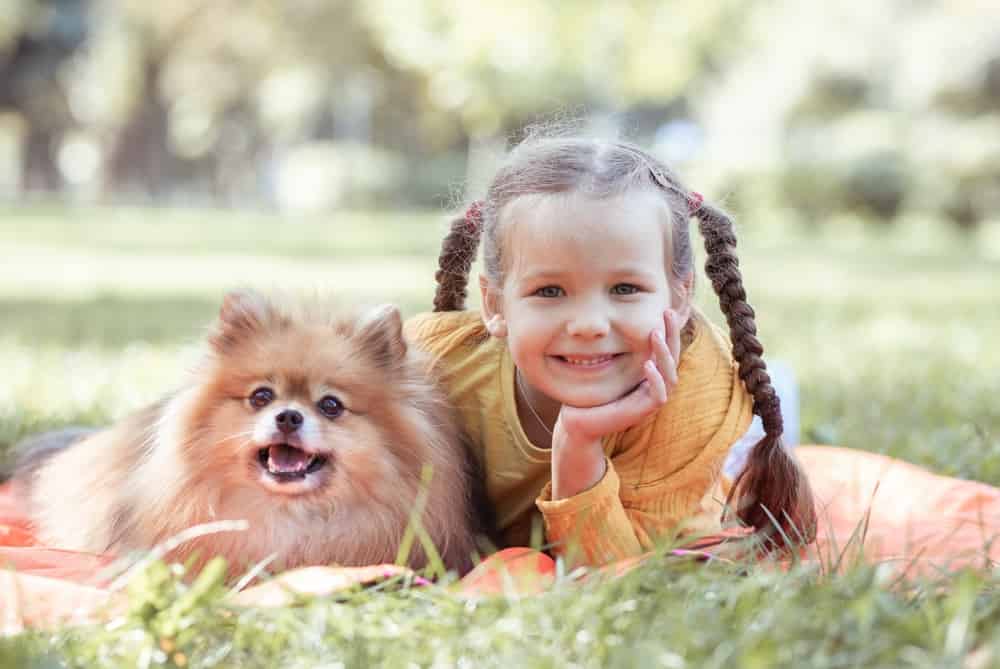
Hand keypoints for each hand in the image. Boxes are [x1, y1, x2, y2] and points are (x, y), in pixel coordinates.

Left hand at [550, 309, 683, 498]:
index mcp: (648, 374)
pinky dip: (655, 379)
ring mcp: (650, 399)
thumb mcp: (603, 365)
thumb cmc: (589, 393)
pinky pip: (658, 395)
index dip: (668, 330)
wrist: (578, 422)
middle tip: (667, 312)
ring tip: (654, 334)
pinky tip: (648, 364)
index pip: (666, 349)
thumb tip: (609, 319)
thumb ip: (613, 347)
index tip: (664, 307)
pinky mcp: (643, 412)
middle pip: (673, 358)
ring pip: (670, 375)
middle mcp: (654, 385)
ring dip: (663, 353)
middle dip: (672, 334)